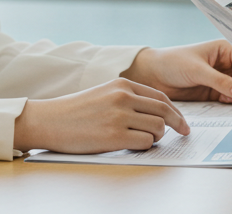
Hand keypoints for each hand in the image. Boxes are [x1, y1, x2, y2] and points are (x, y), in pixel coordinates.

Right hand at [13, 78, 188, 152]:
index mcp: (122, 85)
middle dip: (178, 124)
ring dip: (157, 137)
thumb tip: (156, 114)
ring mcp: (119, 116)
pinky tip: (135, 146)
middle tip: (184, 132)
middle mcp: (123, 97)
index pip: (160, 98)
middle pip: (164, 111)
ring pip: (158, 128)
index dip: (175, 111)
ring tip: (147, 140)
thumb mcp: (103, 93)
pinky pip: (145, 142)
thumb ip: (128, 98)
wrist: (48, 120)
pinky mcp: (114, 136)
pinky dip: (145, 146)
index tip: (182, 121)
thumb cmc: (75, 111)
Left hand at [121, 40, 231, 102]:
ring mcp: (218, 78)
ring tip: (231, 100)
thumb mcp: (198, 71)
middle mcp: (223, 63)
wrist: (152, 75)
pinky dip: (229, 101)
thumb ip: (220, 81)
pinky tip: (224, 102)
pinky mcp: (211, 91)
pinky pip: (227, 97)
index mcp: (224, 50)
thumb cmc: (173, 63)